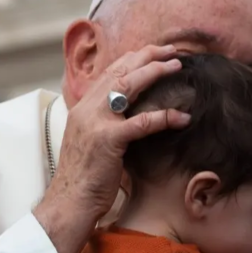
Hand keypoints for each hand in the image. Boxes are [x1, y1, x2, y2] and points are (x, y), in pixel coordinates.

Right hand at [35, 45, 188, 252]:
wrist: (68, 202)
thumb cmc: (83, 178)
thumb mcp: (90, 143)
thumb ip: (105, 125)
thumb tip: (127, 117)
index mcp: (83, 108)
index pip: (109, 73)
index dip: (132, 59)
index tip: (153, 53)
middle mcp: (87, 108)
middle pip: (120, 71)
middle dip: (147, 56)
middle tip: (172, 50)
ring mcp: (96, 122)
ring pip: (128, 85)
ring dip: (155, 72)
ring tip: (177, 66)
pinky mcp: (108, 139)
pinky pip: (142, 122)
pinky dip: (165, 116)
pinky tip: (182, 116)